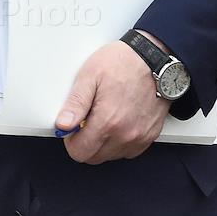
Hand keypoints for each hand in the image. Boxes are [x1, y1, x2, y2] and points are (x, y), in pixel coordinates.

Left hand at [55, 36, 170, 163]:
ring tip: (105, 118)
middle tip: (88, 121)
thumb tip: (63, 125)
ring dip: (103, 143)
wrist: (154, 57)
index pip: (79, 152)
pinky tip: (119, 123)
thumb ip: (75, 104)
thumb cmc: (123, 62)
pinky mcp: (150, 135)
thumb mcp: (90, 76)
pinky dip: (120, 142)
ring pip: (111, 155)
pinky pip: (129, 151)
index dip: (71, 140)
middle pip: (94, 158)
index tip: (73, 127)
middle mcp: (125, 134)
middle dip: (86, 143)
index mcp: (107, 121)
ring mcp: (140, 137)